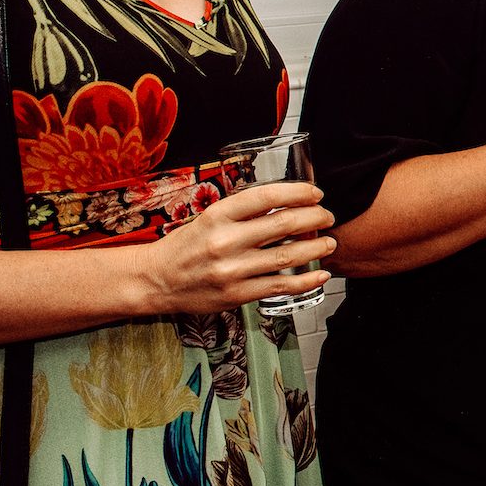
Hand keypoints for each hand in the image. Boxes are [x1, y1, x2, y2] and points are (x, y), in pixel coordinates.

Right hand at [140, 181, 335, 314]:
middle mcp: (226, 240)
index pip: (267, 196)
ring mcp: (232, 269)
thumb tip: (285, 203)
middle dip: (315, 217)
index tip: (315, 193)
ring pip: (288, 255)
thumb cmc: (186, 246)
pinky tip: (321, 274)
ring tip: (330, 242)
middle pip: (284, 223)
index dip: (299, 191)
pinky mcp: (237, 294)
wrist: (156, 280)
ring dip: (316, 247)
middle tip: (327, 216)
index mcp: (218, 215)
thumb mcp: (208, 218)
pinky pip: (280, 286)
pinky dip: (306, 280)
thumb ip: (242, 213)